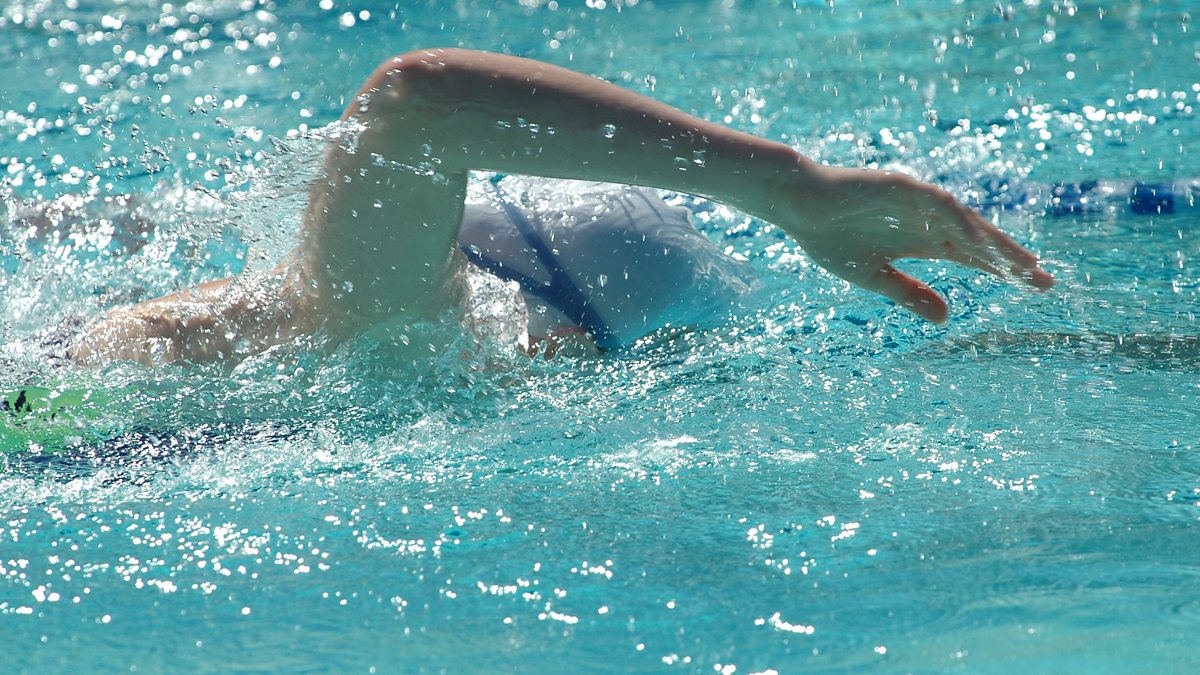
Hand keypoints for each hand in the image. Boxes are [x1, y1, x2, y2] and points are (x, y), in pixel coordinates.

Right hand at [777, 166, 1054, 322]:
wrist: (799, 205)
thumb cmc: (829, 237)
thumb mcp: (873, 277)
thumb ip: (909, 294)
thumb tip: (947, 319)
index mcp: (921, 242)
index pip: (973, 258)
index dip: (1003, 272)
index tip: (1035, 288)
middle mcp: (928, 221)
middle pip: (979, 242)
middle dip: (1011, 261)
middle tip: (1046, 282)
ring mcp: (918, 203)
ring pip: (967, 224)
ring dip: (994, 243)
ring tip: (1023, 264)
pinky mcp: (903, 188)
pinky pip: (939, 206)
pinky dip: (961, 223)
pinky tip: (981, 241)